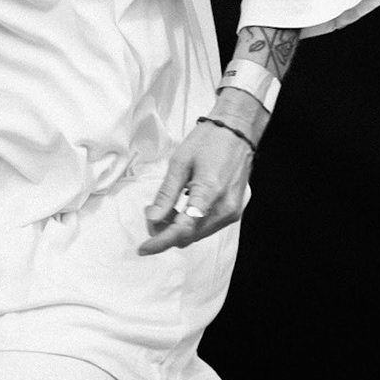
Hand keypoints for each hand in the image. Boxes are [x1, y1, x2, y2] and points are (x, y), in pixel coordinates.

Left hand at [137, 117, 255, 255]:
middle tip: (150, 214)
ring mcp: (232, 211)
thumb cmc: (207, 141)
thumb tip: (153, 219)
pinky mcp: (234, 211)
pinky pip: (207, 226)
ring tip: (163, 209)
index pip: (182, 229)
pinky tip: (180, 208)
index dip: (160, 241)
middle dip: (165, 233)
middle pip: (189, 236)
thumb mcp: (179, 163)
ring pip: (198, 234)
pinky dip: (191, 224)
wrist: (236, 131)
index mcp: (210, 193)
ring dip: (178, 229)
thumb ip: (166, 194)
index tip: (144, 248)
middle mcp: (225, 208)